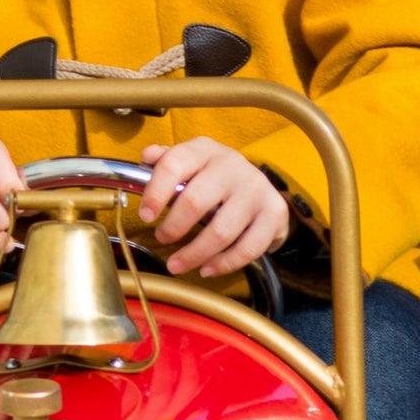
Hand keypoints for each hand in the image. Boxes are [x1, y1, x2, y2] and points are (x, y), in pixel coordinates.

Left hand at [137, 139, 289, 278]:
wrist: (259, 187)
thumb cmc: (212, 178)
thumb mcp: (190, 163)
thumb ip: (166, 160)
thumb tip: (147, 155)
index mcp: (204, 150)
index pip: (174, 165)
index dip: (155, 192)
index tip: (145, 216)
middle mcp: (233, 165)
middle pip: (195, 201)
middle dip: (173, 227)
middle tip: (162, 239)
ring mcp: (256, 190)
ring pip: (221, 231)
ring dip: (194, 254)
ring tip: (176, 264)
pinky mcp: (274, 214)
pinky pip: (247, 248)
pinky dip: (224, 264)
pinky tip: (206, 269)